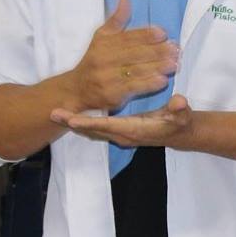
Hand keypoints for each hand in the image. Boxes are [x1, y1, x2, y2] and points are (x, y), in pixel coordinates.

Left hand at [52, 94, 194, 148]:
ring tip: (55, 113)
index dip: (89, 123)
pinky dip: (83, 121)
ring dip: (74, 122)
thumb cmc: (180, 122)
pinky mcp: (118, 131)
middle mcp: (123, 134)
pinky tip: (71, 114)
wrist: (180, 133)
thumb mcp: (182, 115)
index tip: (71, 119)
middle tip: (53, 113)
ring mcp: (119, 134)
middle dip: (72, 122)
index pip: (107, 126)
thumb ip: (180, 109)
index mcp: (134, 130)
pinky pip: (96, 128)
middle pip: (92, 130)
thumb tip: (179, 102)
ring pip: (92, 129)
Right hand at [64, 0, 178, 110]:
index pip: (128, 37)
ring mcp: (108, 78)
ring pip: (136, 70)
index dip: (145, 35)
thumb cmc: (94, 61)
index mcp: (104, 43)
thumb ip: (116, 20)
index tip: (163, 33)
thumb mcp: (101, 37)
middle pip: (134, 54)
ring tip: (174, 64)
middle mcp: (104, 59)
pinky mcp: (112, 95)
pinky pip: (133, 88)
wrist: (76, 89)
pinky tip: (162, 80)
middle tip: (176, 50)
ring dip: (157, 67)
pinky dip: (148, 84)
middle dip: (157, 51)